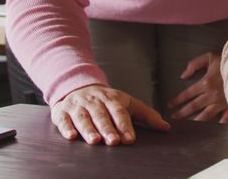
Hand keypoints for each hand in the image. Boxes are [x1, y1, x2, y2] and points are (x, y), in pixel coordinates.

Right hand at [51, 84, 169, 144]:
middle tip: (114, 142)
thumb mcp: (128, 103)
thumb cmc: (107, 100)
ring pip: (83, 117)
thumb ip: (146, 115)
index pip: (120, 112)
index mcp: (112, 99)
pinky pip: (63, 119)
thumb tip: (166, 127)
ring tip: (95, 141)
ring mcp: (77, 106)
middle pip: (102, 115)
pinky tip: (71, 137)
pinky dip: (66, 127)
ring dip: (88, 129)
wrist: (77, 85)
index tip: (130, 139)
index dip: (125, 125)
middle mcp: (94, 101)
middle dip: (108, 128)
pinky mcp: (61, 111)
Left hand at [168, 52, 227, 122]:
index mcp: (205, 83)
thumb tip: (183, 75)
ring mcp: (222, 102)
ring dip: (197, 121)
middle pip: (194, 106)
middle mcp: (212, 95)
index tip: (170, 104)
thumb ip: (194, 64)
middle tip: (174, 117)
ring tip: (189, 126)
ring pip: (207, 115)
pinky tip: (216, 126)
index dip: (177, 99)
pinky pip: (226, 117)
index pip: (187, 94)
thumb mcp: (210, 56)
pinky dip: (221, 123)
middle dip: (182, 112)